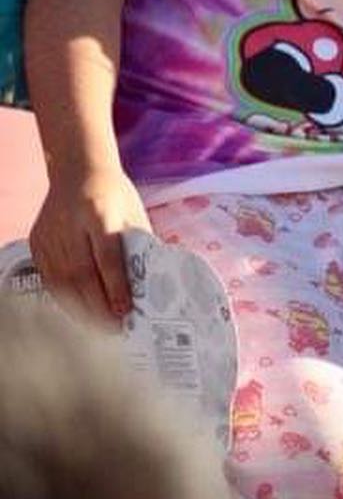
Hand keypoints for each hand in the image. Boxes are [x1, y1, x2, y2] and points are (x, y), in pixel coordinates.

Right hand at [29, 166, 152, 320]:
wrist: (78, 169)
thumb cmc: (114, 195)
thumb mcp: (132, 213)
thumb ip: (138, 245)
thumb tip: (150, 283)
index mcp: (100, 212)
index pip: (107, 256)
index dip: (115, 287)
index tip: (125, 311)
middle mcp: (70, 223)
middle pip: (81, 273)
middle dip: (98, 306)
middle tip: (114, 329)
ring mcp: (50, 232)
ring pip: (61, 280)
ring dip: (80, 307)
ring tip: (99, 326)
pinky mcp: (37, 240)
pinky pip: (48, 276)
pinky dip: (63, 297)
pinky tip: (78, 310)